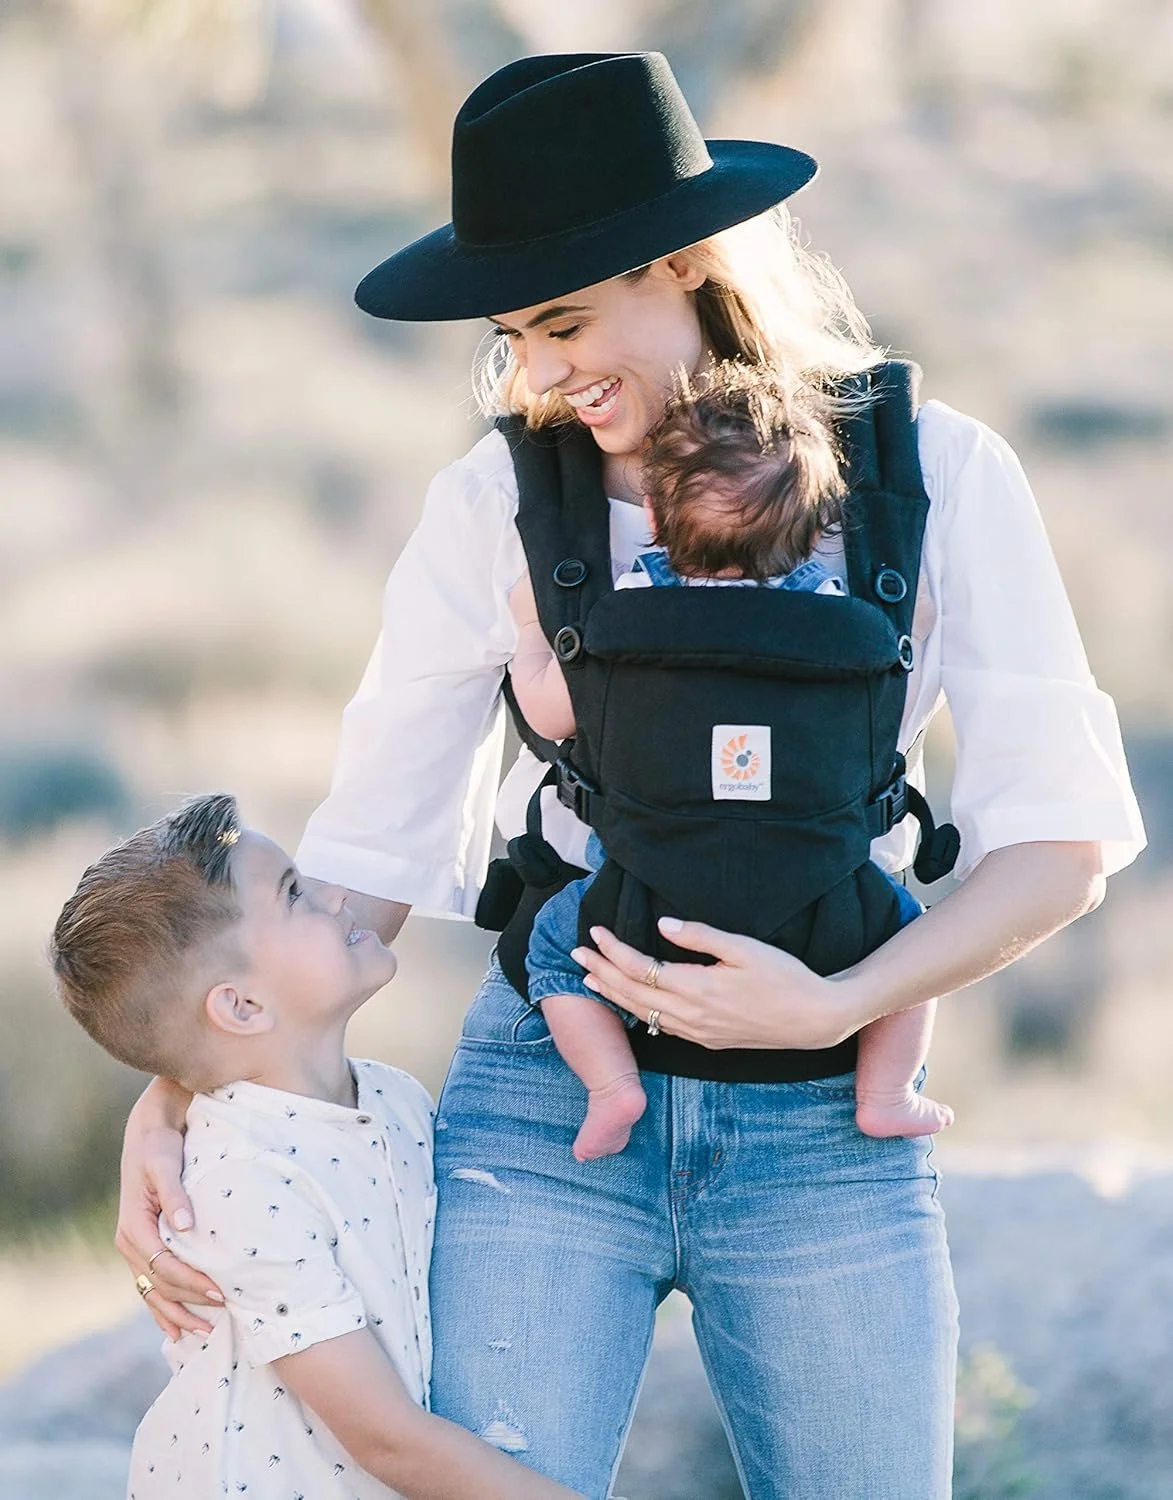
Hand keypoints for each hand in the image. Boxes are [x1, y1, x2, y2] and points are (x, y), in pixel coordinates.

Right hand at [115, 1078, 222, 1339]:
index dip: (192, 1282)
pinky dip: (165, 1306)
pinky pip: (152, 1283)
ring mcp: (134, 1246)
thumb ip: (175, 1194)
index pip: (164, 1266)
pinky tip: (178, 1327)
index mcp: (133, 1227)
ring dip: (176, 1314)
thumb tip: (185, 1225)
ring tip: (204, 1334)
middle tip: (222, 1315)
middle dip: (188, 1304)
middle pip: (159, 1285)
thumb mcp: (165, 1164)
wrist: (149, 1131)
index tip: (220, 1292)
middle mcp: (130, 1242)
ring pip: (153, 1291)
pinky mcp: (144, 1244)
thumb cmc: (160, 1146)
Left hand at [572, 918, 862, 1051]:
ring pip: (644, 1013)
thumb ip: (700, 937)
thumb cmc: (785, 977)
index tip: (596, 932)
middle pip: (633, 993)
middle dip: (601, 972)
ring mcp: (698, 1032)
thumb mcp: (745, 949)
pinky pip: (663, 1027)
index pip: (640, 968)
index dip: (613, 950)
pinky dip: (639, 1012)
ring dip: (614, 995)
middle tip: (577, 954)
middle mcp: (691, 1015)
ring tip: (591, 979)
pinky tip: (632, 1004)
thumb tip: (661, 925)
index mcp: (697, 988)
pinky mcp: (708, 1040)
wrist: (815, 1019)